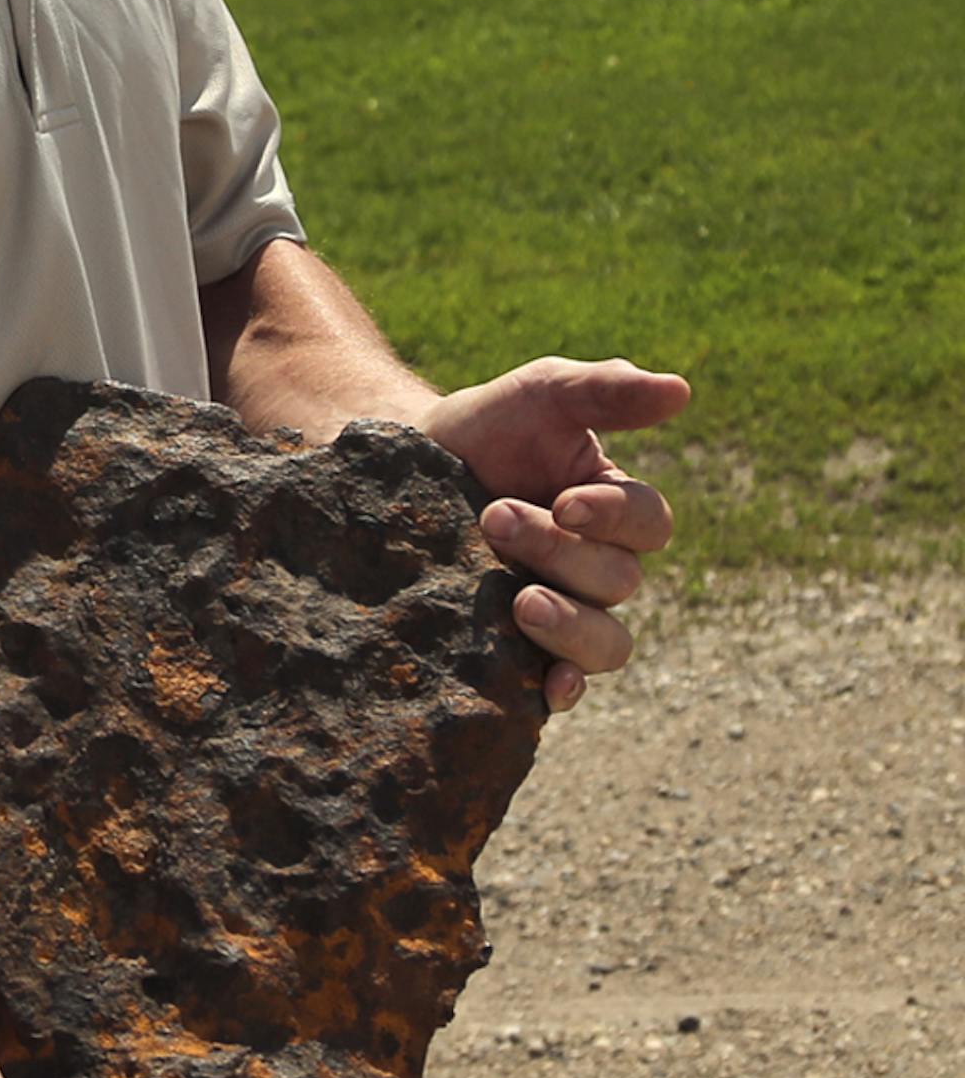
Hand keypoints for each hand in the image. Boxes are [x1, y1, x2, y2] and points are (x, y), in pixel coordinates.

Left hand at [419, 356, 689, 713]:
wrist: (397, 472)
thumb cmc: (482, 428)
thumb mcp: (538, 394)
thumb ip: (604, 389)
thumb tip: (681, 391)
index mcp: (613, 511)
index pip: (649, 524)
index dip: (617, 517)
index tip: (566, 502)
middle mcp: (597, 569)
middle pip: (617, 581)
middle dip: (559, 551)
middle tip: (493, 518)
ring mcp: (563, 614)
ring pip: (607, 644)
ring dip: (570, 625)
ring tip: (521, 601)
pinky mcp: (523, 653)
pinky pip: (567, 686)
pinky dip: (566, 689)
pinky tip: (548, 688)